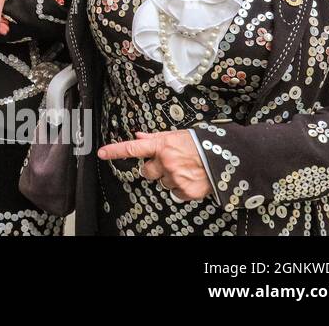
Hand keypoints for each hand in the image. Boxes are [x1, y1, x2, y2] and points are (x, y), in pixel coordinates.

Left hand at [97, 130, 212, 201]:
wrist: (227, 157)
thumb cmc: (203, 144)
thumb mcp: (179, 135)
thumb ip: (157, 138)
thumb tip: (139, 136)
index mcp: (162, 146)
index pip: (133, 148)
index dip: (115, 150)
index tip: (102, 152)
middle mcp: (166, 162)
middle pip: (146, 171)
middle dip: (154, 169)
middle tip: (169, 164)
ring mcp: (175, 177)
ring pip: (162, 182)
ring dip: (170, 177)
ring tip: (186, 169)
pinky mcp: (185, 190)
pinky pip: (175, 193)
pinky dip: (182, 188)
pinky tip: (191, 178)